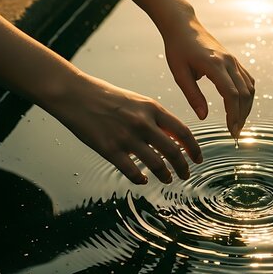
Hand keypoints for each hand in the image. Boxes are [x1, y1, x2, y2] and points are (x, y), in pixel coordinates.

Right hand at [47, 75, 201, 183]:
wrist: (75, 94)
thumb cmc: (108, 97)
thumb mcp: (138, 101)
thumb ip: (157, 118)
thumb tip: (176, 137)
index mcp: (152, 109)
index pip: (183, 132)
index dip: (194, 149)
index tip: (198, 159)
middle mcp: (143, 123)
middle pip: (173, 152)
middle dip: (183, 167)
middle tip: (185, 174)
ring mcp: (126, 137)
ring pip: (156, 165)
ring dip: (165, 175)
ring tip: (167, 179)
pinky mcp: (109, 150)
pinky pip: (132, 172)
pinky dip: (141, 179)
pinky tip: (143, 179)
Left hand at [163, 20, 254, 137]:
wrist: (184, 26)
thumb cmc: (178, 49)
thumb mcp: (179, 73)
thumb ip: (192, 95)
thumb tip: (204, 117)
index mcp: (214, 65)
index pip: (231, 95)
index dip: (234, 115)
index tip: (231, 131)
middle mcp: (229, 62)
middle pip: (244, 94)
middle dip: (242, 116)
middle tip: (235, 133)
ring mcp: (234, 60)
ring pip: (249, 88)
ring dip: (247, 107)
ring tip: (238, 123)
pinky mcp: (234, 60)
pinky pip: (248, 80)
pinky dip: (247, 96)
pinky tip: (241, 107)